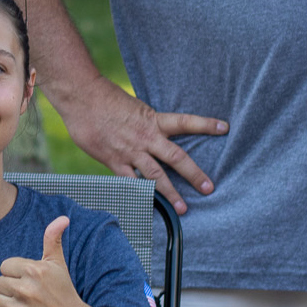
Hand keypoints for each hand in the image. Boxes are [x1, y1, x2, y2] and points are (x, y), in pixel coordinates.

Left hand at [0, 216, 94, 306]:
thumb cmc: (63, 293)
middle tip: (31, 297)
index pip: (4, 267)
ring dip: (9, 305)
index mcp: (34, 270)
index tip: (32, 282)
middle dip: (12, 289)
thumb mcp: (59, 265)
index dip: (17, 274)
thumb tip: (63, 218)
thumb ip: (53, 240)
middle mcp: (26, 290)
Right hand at [67, 87, 226, 214]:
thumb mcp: (133, 107)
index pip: (185, 122)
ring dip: (170, 193)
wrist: (81, 97)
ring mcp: (130, 151)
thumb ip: (144, 123)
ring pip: (155, 176)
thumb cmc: (105, 98)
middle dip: (194, 174)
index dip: (206, 125)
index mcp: (153, 120)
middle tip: (209, 188)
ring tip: (183, 208)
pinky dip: (139, 195)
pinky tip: (148, 207)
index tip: (224, 128)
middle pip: (176, 158)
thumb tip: (152, 135)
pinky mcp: (113, 161)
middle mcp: (146, 137)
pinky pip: (129, 183)